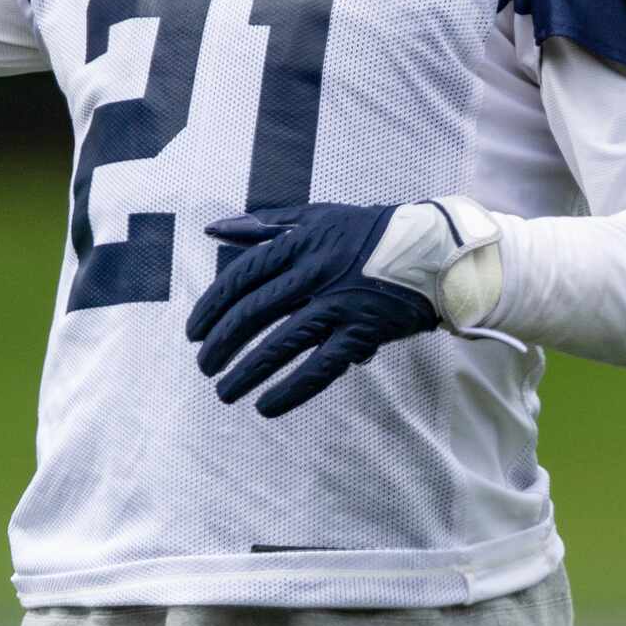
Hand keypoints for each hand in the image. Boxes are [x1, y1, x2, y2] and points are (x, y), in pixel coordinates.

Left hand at [186, 196, 501, 416]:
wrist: (432, 251)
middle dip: (221, 343)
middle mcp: (316, 273)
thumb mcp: (316, 218)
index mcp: (300, 243)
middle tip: (204, 366)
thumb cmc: (367, 233)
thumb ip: (264, 225)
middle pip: (254, 312)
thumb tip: (213, 230)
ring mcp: (340, 304)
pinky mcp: (363, 332)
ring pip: (281, 343)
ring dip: (246, 371)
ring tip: (223, 392)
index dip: (211, 307)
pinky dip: (291, 390)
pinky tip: (266, 407)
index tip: (193, 332)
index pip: (242, 277)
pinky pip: (320, 367)